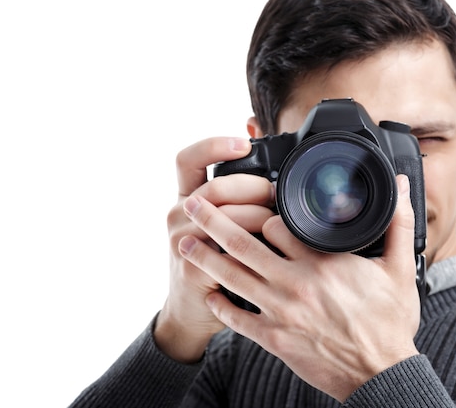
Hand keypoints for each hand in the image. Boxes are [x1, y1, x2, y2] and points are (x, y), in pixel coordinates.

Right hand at [154, 137, 275, 362]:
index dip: (213, 145)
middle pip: (216, 185)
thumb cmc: (215, 264)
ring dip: (258, 216)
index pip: (187, 159)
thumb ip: (237, 203)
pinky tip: (268, 250)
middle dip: (253, 187)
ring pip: (225, 215)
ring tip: (278, 223)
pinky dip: (252, 247)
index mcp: (185, 198)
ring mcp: (181, 241)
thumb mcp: (220, 228)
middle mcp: (178, 215)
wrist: (193, 312)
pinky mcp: (192, 267)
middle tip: (277, 196)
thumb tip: (273, 177)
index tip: (243, 144)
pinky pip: (227, 250)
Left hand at [178, 174, 419, 400]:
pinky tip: (210, 294)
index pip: (275, 224)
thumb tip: (402, 188)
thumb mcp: (400, 270)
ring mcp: (279, 311)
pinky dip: (220, 305)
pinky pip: (237, 318)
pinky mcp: (273, 337)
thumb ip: (398, 224)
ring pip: (232, 276)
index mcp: (321, 261)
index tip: (253, 206)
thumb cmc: (389, 323)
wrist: (380, 374)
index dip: (261, 211)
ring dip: (204, 257)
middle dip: (212, 220)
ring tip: (183, 242)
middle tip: (192, 205)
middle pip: (242, 243)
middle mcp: (294, 282)